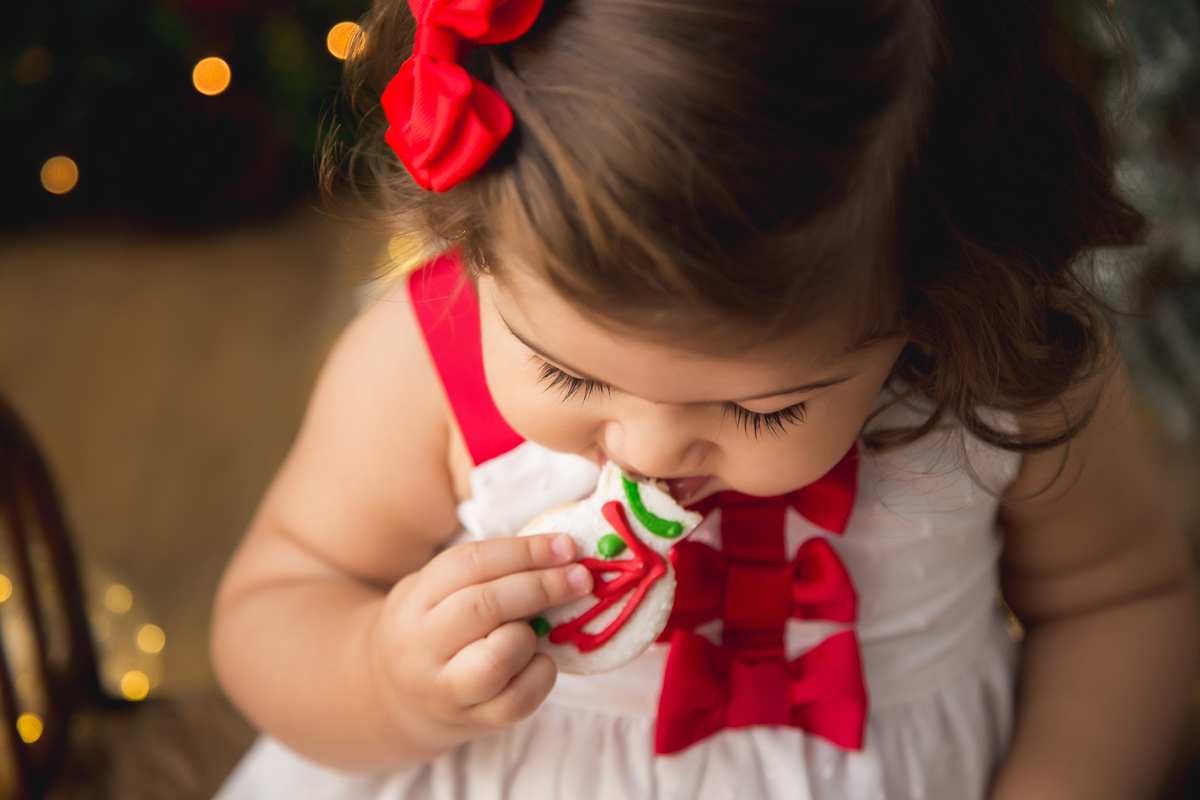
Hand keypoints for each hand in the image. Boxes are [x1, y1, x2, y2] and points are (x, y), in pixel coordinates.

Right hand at [368, 533, 592, 753]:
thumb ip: (489, 570)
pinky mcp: (472, 719)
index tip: (567, 546)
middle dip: (542, 587)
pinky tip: (541, 660)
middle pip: (484, 605)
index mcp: (416, 598)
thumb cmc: (437, 626)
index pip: (471, 563)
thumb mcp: (440, 589)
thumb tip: (563, 552)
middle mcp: (422, 644)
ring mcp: (445, 687)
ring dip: (530, 636)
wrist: (397, 696)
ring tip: (537, 630)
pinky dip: (541, 675)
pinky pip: (518, 700)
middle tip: (581, 578)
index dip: (525, 551)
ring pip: (496, 659)